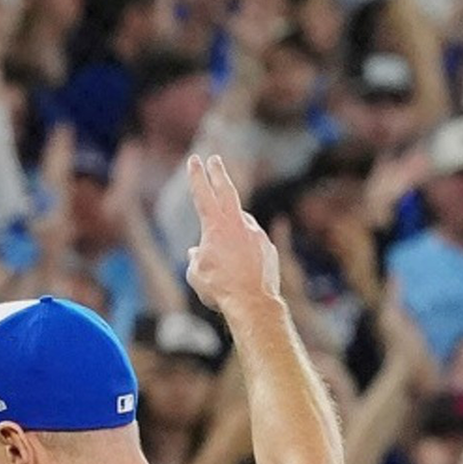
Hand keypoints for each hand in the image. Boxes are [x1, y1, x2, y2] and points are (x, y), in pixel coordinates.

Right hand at [180, 154, 281, 319]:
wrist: (252, 303)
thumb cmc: (219, 289)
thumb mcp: (196, 274)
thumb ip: (195, 258)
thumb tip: (196, 252)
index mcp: (215, 227)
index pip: (203, 194)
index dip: (197, 176)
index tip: (194, 160)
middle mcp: (238, 224)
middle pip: (227, 190)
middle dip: (218, 173)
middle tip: (215, 160)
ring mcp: (256, 233)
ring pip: (241, 224)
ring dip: (232, 233)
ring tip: (227, 257)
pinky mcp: (268, 247)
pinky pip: (252, 243)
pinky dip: (245, 250)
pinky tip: (242, 268)